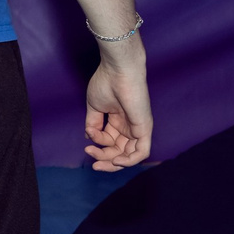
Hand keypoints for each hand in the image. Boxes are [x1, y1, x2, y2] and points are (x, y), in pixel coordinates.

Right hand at [82, 55, 152, 170]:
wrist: (117, 71)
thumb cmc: (106, 83)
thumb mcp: (94, 107)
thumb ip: (92, 124)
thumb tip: (89, 137)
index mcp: (118, 121)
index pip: (110, 142)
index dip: (98, 146)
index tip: (88, 141)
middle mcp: (129, 127)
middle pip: (119, 152)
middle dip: (104, 159)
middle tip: (92, 161)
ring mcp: (138, 128)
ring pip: (129, 156)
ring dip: (113, 163)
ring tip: (98, 162)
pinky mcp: (145, 129)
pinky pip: (141, 152)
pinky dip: (129, 161)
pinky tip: (116, 160)